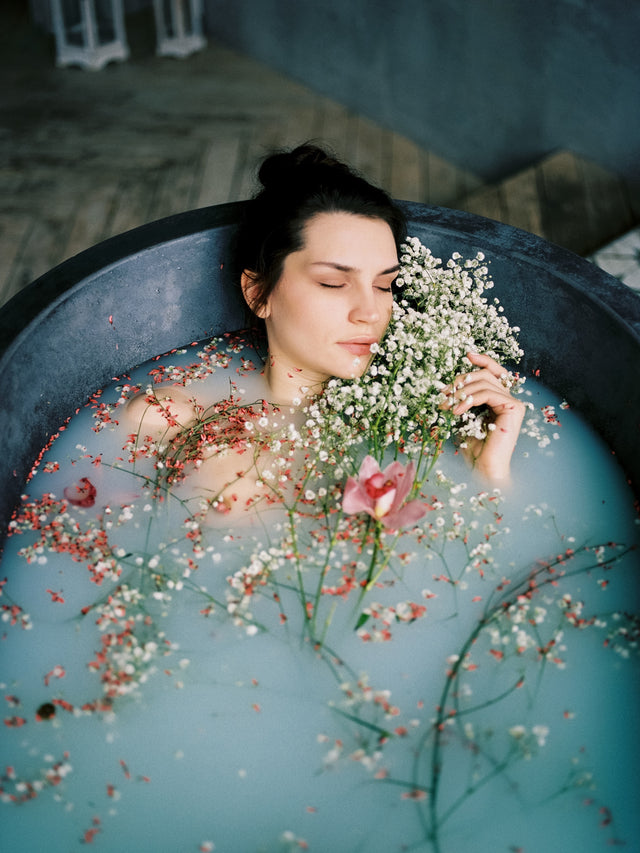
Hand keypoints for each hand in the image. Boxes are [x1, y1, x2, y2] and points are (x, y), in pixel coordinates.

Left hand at [441, 352, 525, 481]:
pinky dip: (468, 398)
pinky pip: (487, 393)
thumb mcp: (463, 418)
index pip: (494, 372)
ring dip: (460, 391)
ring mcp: (513, 403)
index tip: (467, 355)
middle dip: (461, 380)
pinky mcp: (514, 408)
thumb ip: (462, 400)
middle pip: (485, 374)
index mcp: (499, 400)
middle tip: (442, 394)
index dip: (483, 360)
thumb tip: (449, 385)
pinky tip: (456, 410)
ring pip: (484, 382)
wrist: (483, 468)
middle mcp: (509, 399)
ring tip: (445, 406)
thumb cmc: (472, 449)